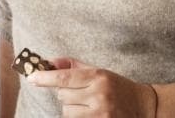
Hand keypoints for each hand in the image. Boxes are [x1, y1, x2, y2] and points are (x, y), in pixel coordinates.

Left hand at [27, 57, 157, 117]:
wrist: (143, 106)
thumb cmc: (116, 86)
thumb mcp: (97, 71)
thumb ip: (72, 66)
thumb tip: (48, 62)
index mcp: (98, 76)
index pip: (64, 77)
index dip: (45, 78)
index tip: (31, 77)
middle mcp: (99, 95)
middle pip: (62, 95)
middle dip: (65, 93)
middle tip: (79, 92)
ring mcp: (100, 113)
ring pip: (66, 111)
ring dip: (71, 108)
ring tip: (86, 104)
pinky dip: (77, 116)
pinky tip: (89, 112)